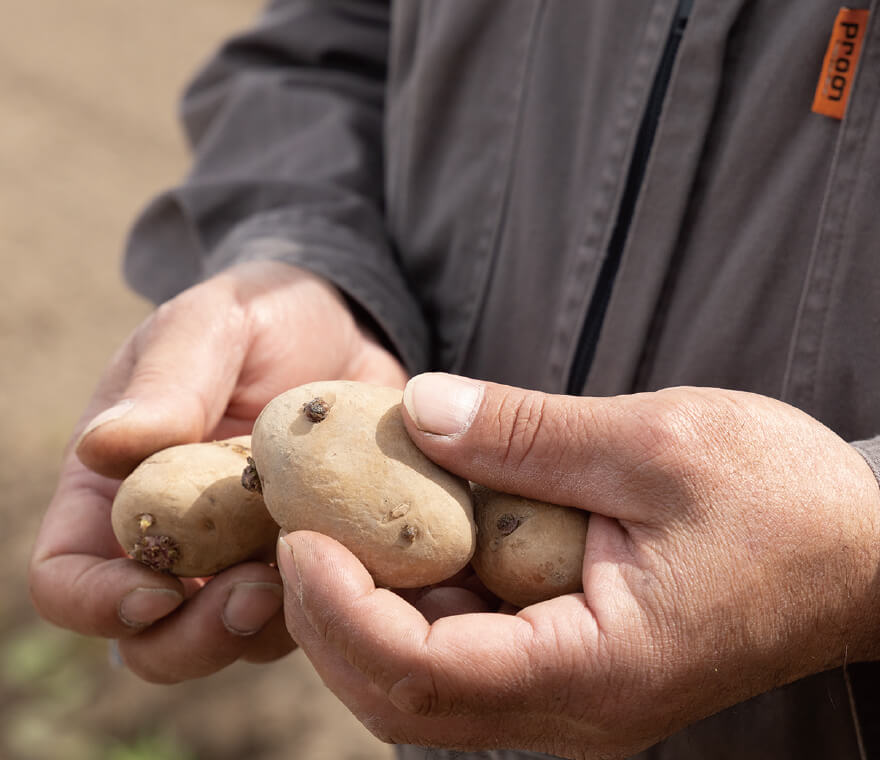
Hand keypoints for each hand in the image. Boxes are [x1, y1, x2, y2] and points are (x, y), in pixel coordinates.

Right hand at [29, 261, 407, 682]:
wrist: (348, 329)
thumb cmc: (265, 318)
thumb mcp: (215, 325)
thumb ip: (169, 382)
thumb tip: (101, 448)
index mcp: (116, 487)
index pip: (68, 574)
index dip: (97, 600)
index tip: (159, 589)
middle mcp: (172, 535)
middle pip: (147, 636)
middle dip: (192, 637)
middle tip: (254, 596)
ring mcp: (240, 556)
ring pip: (228, 638)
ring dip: (262, 630)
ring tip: (314, 570)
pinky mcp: (305, 560)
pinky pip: (306, 613)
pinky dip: (324, 604)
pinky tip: (358, 562)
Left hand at [278, 373, 879, 758]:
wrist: (859, 551)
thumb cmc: (784, 501)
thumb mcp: (658, 444)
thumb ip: (531, 432)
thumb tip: (419, 408)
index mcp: (596, 670)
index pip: (427, 675)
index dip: (343, 612)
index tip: (298, 537)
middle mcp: (572, 706)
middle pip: (404, 696)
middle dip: (331, 618)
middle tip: (292, 528)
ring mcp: (567, 692)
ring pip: (423, 683)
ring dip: (362, 612)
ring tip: (328, 527)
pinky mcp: (568, 661)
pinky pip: (461, 651)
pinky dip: (413, 601)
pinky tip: (400, 535)